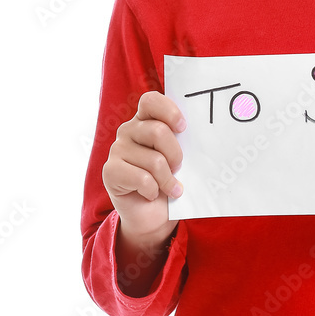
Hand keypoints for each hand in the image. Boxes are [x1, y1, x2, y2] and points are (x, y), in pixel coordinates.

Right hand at [102, 91, 185, 247]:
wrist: (151, 215)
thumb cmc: (168, 179)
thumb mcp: (177, 156)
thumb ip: (182, 141)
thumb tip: (204, 134)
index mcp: (145, 120)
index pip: (151, 100)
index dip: (169, 111)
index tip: (183, 127)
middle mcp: (128, 130)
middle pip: (158, 131)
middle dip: (176, 154)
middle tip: (178, 168)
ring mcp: (117, 149)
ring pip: (154, 160)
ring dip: (167, 179)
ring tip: (169, 186)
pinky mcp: (110, 171)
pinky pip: (142, 178)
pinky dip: (154, 190)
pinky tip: (153, 194)